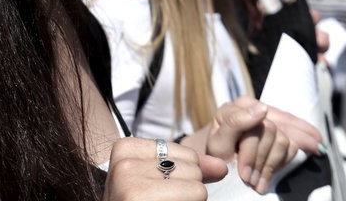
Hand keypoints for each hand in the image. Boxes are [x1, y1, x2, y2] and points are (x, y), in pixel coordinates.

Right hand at [102, 137, 226, 200]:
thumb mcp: (155, 180)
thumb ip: (189, 169)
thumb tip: (221, 167)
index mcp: (124, 149)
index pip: (186, 154)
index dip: (182, 178)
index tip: (158, 191)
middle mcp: (125, 165)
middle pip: (193, 169)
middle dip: (186, 190)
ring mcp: (133, 186)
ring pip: (197, 188)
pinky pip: (195, 199)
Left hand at [202, 97, 320, 193]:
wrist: (221, 162)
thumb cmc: (217, 153)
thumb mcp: (218, 142)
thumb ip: (235, 122)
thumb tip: (263, 108)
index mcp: (238, 107)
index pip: (253, 126)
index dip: (250, 154)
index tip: (245, 175)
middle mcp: (256, 109)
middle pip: (271, 131)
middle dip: (260, 160)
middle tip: (250, 180)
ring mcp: (271, 121)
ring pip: (284, 141)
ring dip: (271, 165)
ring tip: (258, 180)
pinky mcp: (283, 133)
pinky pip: (292, 148)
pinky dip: (281, 163)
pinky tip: (268, 171)